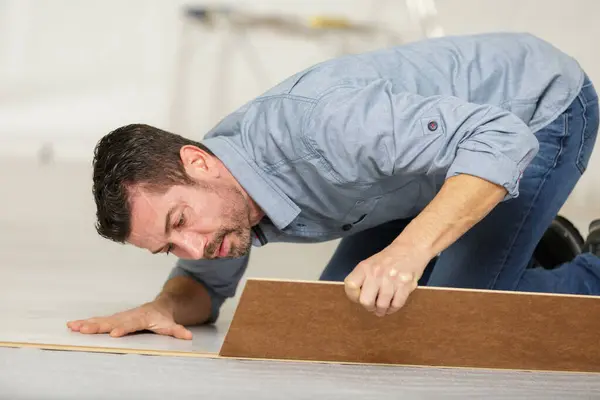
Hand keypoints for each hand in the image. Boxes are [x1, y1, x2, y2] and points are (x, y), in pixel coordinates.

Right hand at [66, 301, 192, 339]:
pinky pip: (98, 321)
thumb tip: (188, 336)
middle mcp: (127, 316)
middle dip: (98, 326)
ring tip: (73, 327)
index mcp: (141, 318)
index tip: (114, 333)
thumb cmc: (163, 319)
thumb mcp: (171, 325)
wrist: (159, 308)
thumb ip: (178, 331)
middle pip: (112, 321)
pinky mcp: (113, 320)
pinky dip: (85, 323)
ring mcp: (119, 317)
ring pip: (102, 320)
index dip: (123, 328)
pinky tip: (72, 326)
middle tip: (84, 330)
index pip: (131, 324)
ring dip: (87, 324)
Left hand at [343, 243, 430, 316]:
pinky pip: (396, 304)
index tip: (358, 298)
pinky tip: (392, 305)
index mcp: (365, 267)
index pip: (351, 286)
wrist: (410, 248)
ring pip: (382, 305)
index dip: (353, 296)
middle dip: (369, 307)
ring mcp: (391, 279)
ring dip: (382, 310)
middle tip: (372, 306)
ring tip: (383, 309)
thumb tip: (357, 298)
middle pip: (365, 301)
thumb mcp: (370, 263)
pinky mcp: (405, 285)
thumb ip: (362, 278)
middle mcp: (376, 273)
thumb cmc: (388, 259)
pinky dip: (393, 308)